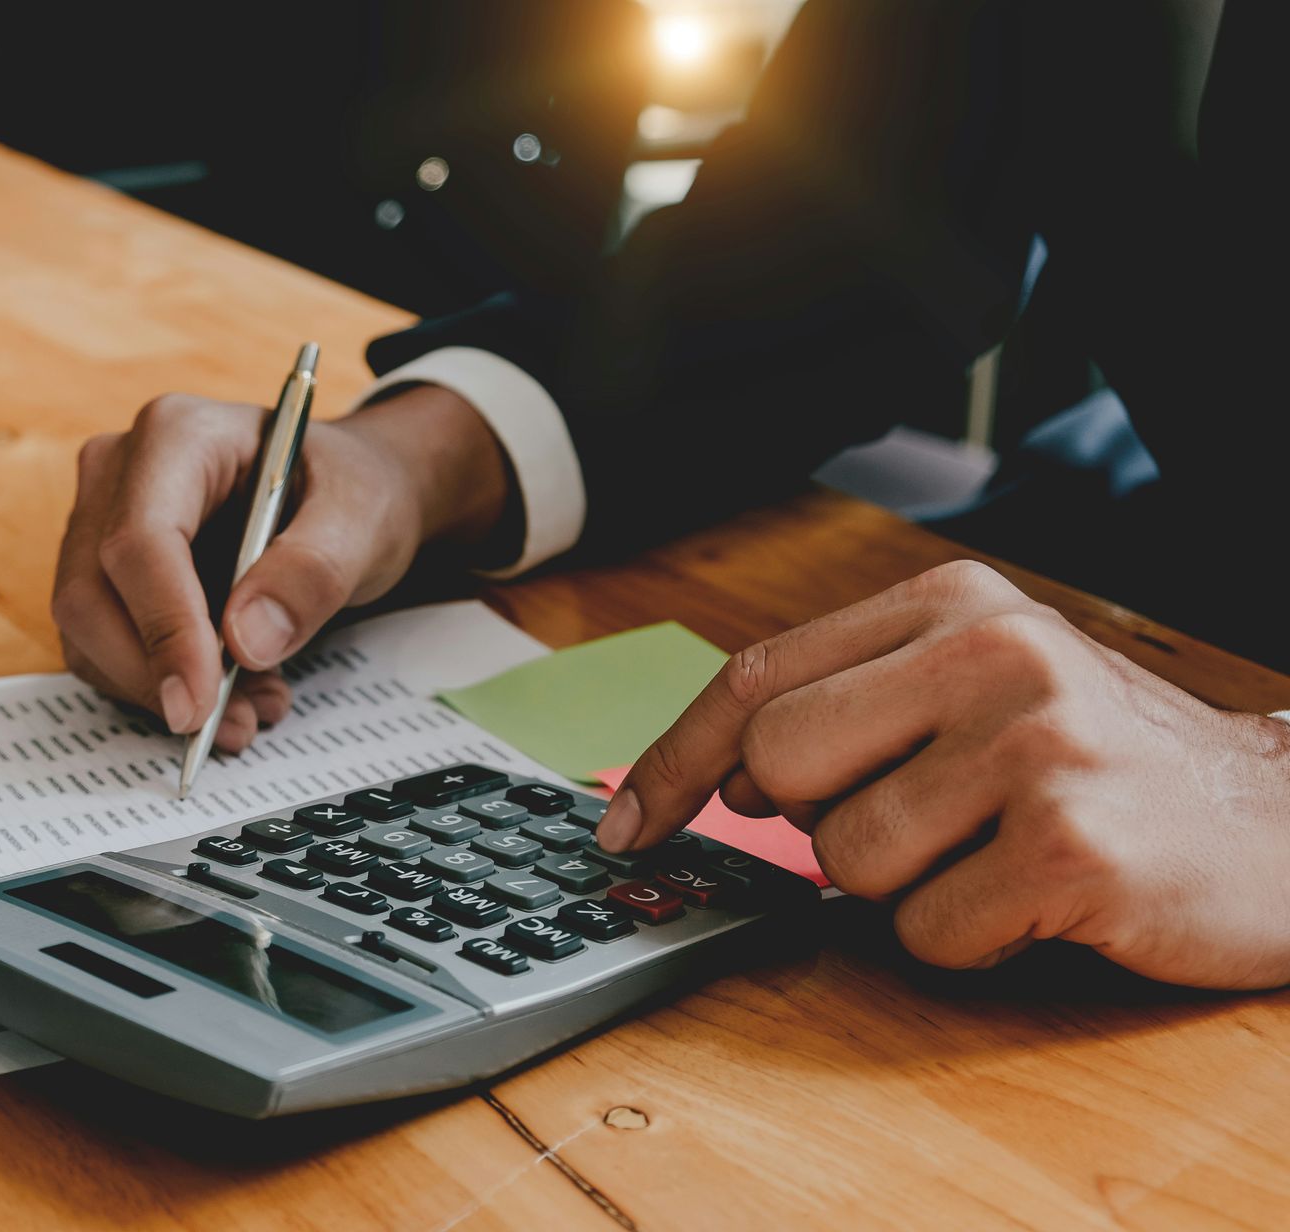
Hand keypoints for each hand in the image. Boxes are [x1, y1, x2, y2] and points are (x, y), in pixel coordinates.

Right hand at [52, 385, 508, 750]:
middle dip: (156, 676)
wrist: (338, 498)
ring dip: (160, 691)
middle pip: (91, 593)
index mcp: (178, 435)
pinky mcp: (102, 578)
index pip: (140, 540)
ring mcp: (99, 525)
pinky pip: (102, 650)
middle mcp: (119, 472)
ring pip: (87, 632)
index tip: (199, 703)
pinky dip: (160, 688)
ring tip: (252, 707)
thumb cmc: (345, 491)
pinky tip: (232, 692)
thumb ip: (313, 572)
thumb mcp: (362, 518)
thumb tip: (246, 641)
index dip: (164, 629)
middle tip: (233, 726)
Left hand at [597, 560, 1289, 988]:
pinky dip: (966, 939)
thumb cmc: (1105, 763)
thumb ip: (854, 706)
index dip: (674, 761)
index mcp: (954, 602)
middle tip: (902, 825)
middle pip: (778, 762)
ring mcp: (1033, 746)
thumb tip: (718, 775)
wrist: (1284, 823)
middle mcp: (991, 652)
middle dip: (809, 823)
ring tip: (996, 853)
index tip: (627, 825)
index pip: (756, 677)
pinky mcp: (1068, 847)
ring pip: (847, 860)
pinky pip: (926, 930)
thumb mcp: (984, 689)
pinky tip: (1037, 898)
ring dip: (904, 886)